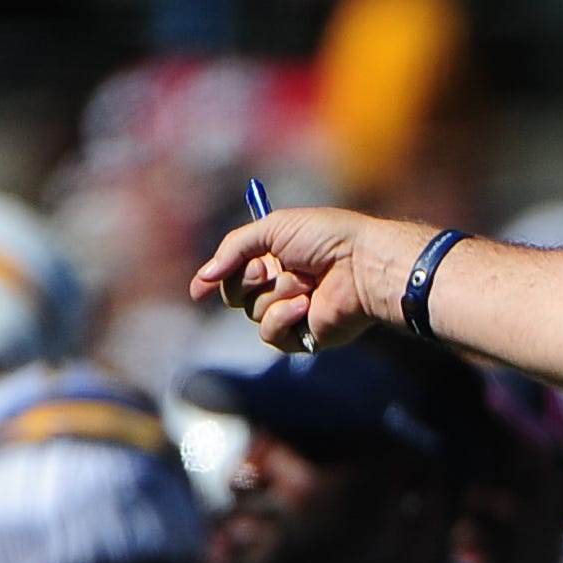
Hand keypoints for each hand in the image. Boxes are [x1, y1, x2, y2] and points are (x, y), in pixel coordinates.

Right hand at [191, 207, 423, 353]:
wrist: (362, 264)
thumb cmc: (325, 239)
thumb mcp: (272, 227)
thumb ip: (233, 248)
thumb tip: (204, 278)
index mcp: (276, 256)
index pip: (233, 271)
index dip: (215, 277)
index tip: (200, 286)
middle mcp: (282, 284)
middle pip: (235, 294)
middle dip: (247, 280)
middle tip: (269, 269)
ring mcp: (293, 311)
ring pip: (252, 312)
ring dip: (275, 294)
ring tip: (306, 283)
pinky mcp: (305, 335)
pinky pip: (271, 334)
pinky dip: (283, 317)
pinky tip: (307, 305)